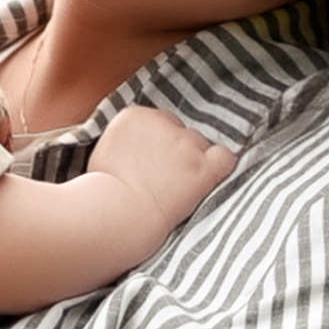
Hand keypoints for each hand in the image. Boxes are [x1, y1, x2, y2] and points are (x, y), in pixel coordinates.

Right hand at [86, 105, 234, 236]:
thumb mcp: (102, 152)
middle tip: (163, 180)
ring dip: (193, 163)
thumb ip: (124, 141)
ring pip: (201, 146)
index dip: (157, 146)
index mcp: (134, 115)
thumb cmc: (102, 192)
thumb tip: (134, 147)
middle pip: (181, 132)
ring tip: (177, 188)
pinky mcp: (202, 166)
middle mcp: (162, 122)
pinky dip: (220, 167)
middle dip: (175, 153)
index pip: (159, 122)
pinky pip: (225, 158)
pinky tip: (207, 180)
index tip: (150, 166)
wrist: (116, 214)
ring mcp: (184, 143)